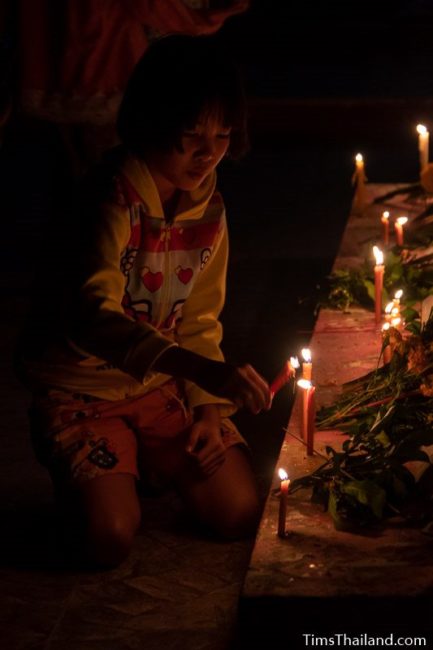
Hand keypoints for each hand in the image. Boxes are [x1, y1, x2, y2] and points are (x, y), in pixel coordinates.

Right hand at [153, 348, 270, 413]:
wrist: (203, 369)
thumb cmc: (221, 372)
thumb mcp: (237, 371)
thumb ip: (249, 381)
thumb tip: (263, 394)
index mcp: (247, 369)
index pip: (263, 384)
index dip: (268, 395)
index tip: (269, 403)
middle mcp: (242, 374)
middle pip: (258, 392)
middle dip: (263, 402)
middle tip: (264, 409)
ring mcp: (233, 382)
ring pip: (249, 398)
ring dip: (253, 406)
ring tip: (254, 411)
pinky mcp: (225, 390)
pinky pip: (237, 401)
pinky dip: (240, 404)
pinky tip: (239, 404)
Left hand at [186, 417, 225, 476]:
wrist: (212, 426)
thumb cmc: (202, 427)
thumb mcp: (195, 430)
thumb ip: (191, 439)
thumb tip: (186, 451)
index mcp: (215, 444)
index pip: (198, 458)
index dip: (189, 457)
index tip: (186, 451)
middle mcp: (221, 452)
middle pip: (201, 466)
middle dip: (192, 463)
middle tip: (187, 455)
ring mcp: (222, 457)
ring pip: (205, 471)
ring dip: (196, 467)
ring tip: (192, 458)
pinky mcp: (222, 461)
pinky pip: (210, 472)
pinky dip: (201, 470)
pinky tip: (197, 462)